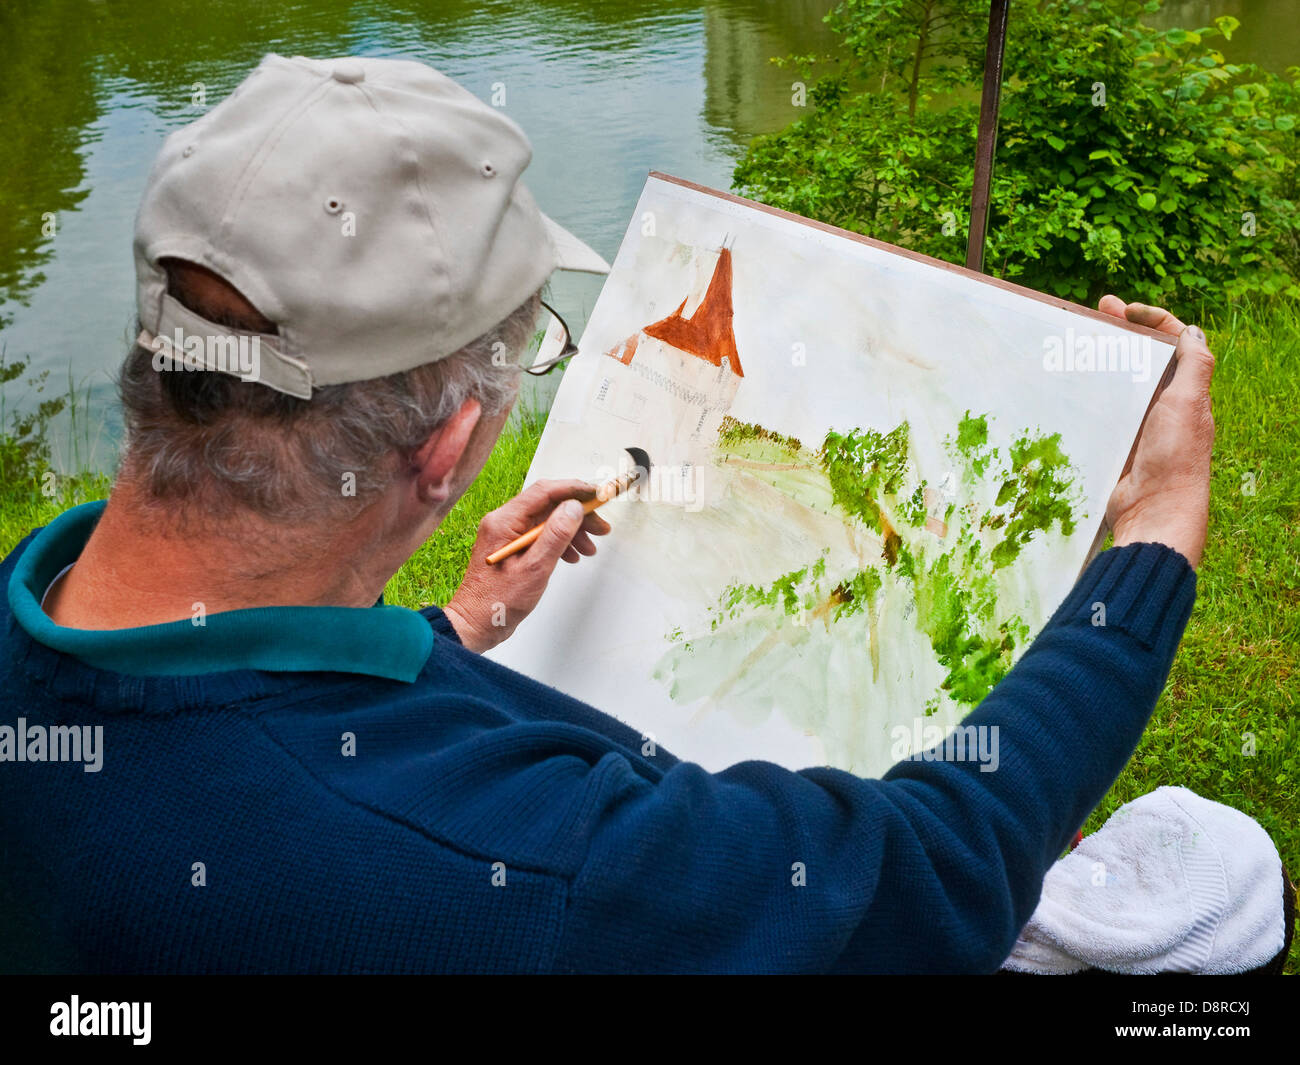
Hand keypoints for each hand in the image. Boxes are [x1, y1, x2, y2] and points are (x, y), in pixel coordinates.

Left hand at [443, 479, 610, 651]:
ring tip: (589, 548)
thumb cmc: (498, 602)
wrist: (476, 624)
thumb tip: (574, 507)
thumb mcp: (535, 568)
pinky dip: (559, 542)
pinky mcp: (511, 546)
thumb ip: (556, 535)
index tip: (598, 494)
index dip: (575, 490)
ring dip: (571, 530)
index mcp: (504, 521)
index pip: (545, 492)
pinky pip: (539, 534)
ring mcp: (506, 534)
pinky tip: (571, 556)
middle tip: (601, 528)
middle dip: (577, 514)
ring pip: (546, 520)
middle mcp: (503, 521)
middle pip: (548, 505)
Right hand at [1096, 295, 1214, 568]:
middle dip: (1119, 331)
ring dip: (1098, 359)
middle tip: (1094, 311)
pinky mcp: (1112, 442)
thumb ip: (1195, 366)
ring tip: (1074, 342)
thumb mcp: (1190, 404)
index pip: (1172, 341)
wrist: (1152, 510)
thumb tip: (1191, 331)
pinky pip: (1097, 409)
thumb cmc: (1175, 457)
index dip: (1152, 319)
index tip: (1123, 310)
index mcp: (1184, 389)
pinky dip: (1083, 392)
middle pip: (1140, 356)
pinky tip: (1065, 383)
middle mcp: (1161, 403)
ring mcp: (1135, 423)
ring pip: (1115, 380)